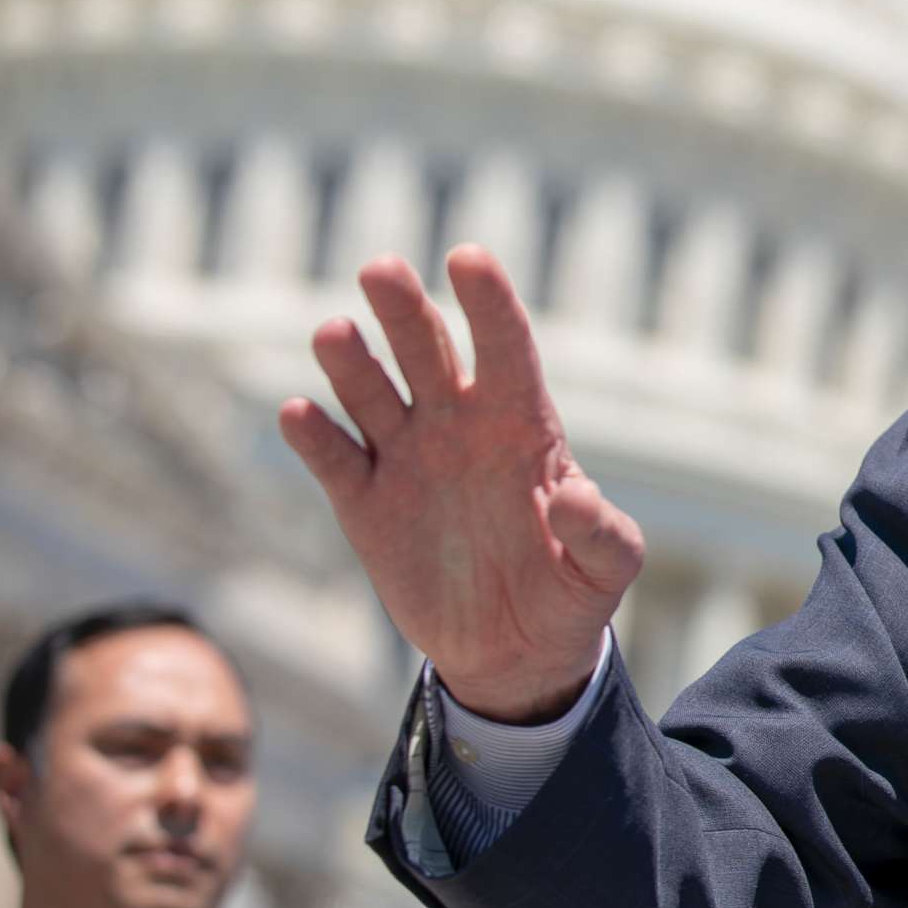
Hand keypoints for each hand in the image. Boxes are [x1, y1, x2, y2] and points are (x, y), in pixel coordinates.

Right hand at [278, 244, 643, 722]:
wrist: (515, 651)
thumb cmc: (572, 592)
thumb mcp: (607, 569)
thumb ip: (602, 533)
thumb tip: (571, 498)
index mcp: (522, 424)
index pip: (506, 347)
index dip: (488, 302)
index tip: (467, 257)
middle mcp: (459, 425)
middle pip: (427, 351)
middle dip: (405, 310)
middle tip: (381, 268)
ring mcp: (407, 459)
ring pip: (372, 392)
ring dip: (352, 362)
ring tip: (335, 331)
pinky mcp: (364, 504)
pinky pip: (334, 459)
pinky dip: (314, 437)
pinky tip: (300, 413)